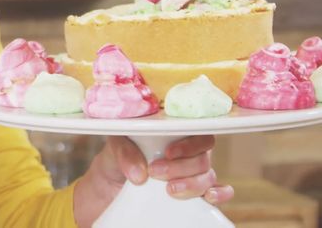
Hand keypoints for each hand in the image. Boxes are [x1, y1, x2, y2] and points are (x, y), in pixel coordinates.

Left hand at [73, 135, 233, 227]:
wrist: (110, 184)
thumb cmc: (118, 157)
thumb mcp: (114, 147)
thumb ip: (124, 152)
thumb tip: (140, 174)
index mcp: (174, 134)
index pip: (196, 132)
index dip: (188, 143)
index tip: (168, 153)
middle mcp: (189, 153)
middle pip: (202, 157)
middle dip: (180, 167)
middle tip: (155, 172)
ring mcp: (193, 173)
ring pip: (208, 176)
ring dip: (192, 184)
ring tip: (169, 190)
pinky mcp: (195, 193)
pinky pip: (219, 191)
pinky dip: (219, 193)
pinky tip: (208, 197)